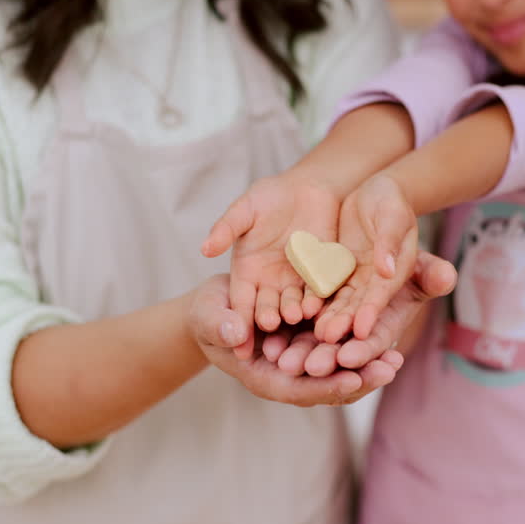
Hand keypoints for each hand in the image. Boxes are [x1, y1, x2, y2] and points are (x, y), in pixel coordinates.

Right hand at [189, 275, 402, 405]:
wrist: (218, 307)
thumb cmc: (208, 316)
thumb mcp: (207, 317)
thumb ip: (219, 325)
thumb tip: (234, 332)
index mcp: (266, 377)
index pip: (299, 388)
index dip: (325, 385)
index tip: (352, 380)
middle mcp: (290, 374)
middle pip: (328, 384)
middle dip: (359, 378)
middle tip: (389, 369)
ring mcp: (304, 359)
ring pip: (339, 369)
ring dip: (368, 364)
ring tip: (397, 357)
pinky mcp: (313, 340)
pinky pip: (339, 347)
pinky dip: (360, 343)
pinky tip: (388, 335)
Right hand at [201, 173, 340, 356]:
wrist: (308, 187)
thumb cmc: (270, 196)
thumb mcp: (245, 209)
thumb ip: (226, 229)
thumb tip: (204, 249)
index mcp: (247, 271)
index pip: (240, 300)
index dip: (237, 317)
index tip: (235, 336)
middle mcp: (269, 282)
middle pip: (266, 306)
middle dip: (266, 317)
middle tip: (268, 326)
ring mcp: (295, 281)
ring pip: (292, 303)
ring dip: (292, 311)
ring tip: (293, 317)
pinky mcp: (320, 276)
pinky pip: (317, 292)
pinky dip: (316, 300)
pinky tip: (316, 306)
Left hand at [314, 173, 420, 343]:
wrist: (374, 192)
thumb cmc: (390, 201)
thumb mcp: (393, 216)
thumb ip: (389, 242)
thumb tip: (387, 270)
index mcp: (395, 273)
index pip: (381, 295)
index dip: (371, 313)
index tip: (361, 330)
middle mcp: (375, 283)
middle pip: (358, 308)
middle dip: (344, 326)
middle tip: (328, 342)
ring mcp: (355, 281)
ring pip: (339, 304)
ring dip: (328, 321)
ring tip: (314, 337)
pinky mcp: (336, 273)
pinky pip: (323, 290)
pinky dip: (313, 303)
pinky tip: (298, 316)